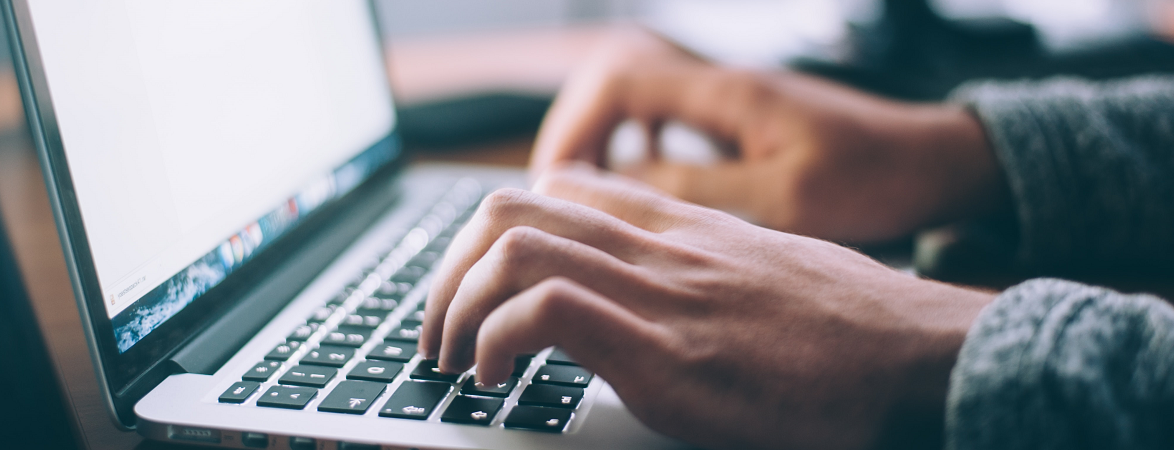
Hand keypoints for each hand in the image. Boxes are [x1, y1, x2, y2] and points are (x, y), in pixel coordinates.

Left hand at [421, 164, 993, 449]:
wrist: (921, 357)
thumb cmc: (854, 327)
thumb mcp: (768, 273)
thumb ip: (704, 270)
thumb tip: (663, 299)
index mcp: (682, 228)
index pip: (560, 189)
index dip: (496, 232)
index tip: (480, 284)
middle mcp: (660, 247)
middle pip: (512, 208)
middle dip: (450, 270)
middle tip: (440, 329)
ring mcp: (661, 294)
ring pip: (513, 247)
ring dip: (455, 306)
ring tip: (452, 359)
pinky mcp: (666, 353)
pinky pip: (547, 312)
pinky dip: (496, 341)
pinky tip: (496, 378)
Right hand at [531, 29, 1007, 243]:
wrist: (935, 163)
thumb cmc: (874, 179)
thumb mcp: (785, 198)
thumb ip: (700, 189)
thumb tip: (623, 189)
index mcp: (728, 94)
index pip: (619, 80)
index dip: (574, 127)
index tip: (557, 181)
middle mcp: (722, 86)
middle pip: (616, 83)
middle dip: (577, 134)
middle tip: (559, 193)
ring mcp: (732, 100)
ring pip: (638, 101)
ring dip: (604, 140)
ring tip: (587, 194)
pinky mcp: (743, 121)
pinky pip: (668, 121)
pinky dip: (639, 148)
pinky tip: (641, 187)